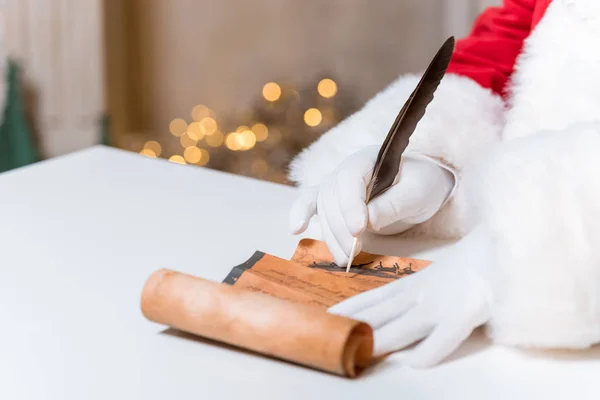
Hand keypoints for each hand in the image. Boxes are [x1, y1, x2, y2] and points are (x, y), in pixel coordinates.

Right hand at [289, 146, 454, 265]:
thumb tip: (369, 220)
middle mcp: (348, 169)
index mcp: (370, 158)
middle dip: (340, 227)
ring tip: (344, 259)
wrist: (420, 188)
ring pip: (322, 206)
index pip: (351, 177)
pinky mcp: (334, 201)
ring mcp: (338, 184)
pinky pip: (311, 203)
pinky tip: (295, 230)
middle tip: (353, 252)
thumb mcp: (418, 193)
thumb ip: (394, 204)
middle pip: (332, 195)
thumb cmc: (423, 185)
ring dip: (330, 234)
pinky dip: (301, 214)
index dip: (351, 204)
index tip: (359, 230)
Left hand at [329, 228, 491, 367]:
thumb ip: (415, 292)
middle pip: (381, 312)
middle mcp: (422, 294)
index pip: (374, 298)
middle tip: (327, 333)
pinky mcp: (468, 312)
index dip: (349, 308)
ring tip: (358, 350)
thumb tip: (394, 312)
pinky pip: (446, 336)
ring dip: (381, 339)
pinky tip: (414, 362)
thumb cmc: (473, 263)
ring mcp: (443, 303)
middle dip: (354, 324)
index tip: (324, 315)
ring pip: (405, 325)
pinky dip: (430, 350)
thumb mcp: (436, 277)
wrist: (506, 245)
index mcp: (414, 285)